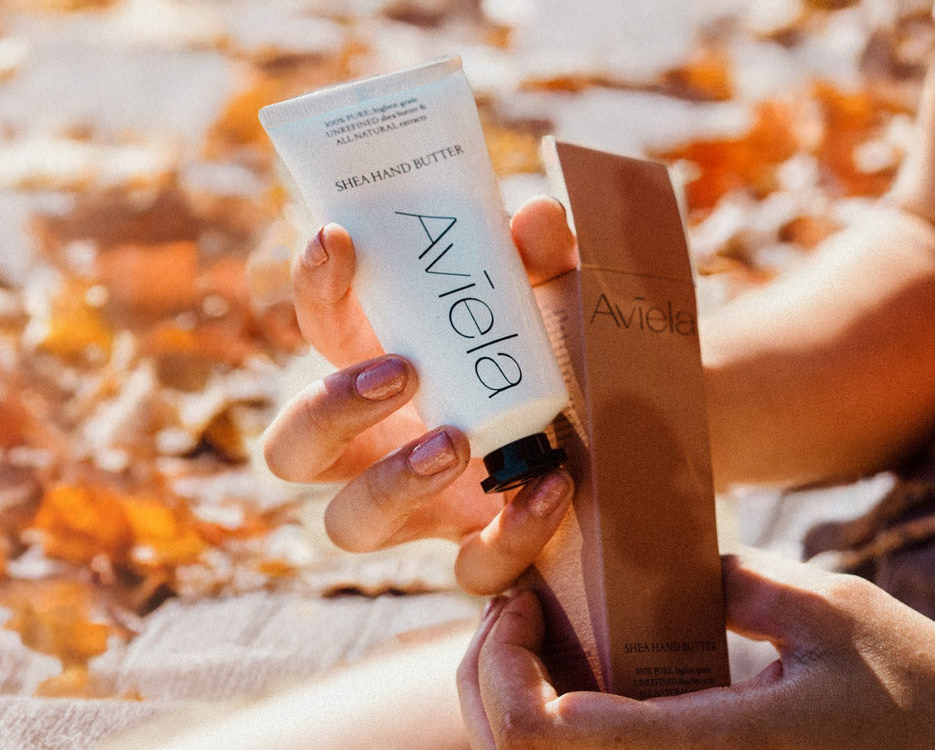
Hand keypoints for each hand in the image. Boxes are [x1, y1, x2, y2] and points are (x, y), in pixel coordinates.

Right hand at [260, 196, 578, 593]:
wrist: (644, 431)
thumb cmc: (568, 353)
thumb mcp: (562, 295)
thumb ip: (548, 259)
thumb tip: (535, 219)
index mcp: (379, 364)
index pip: (320, 326)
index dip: (314, 285)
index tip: (341, 239)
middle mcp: (378, 442)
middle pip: (291, 448)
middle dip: (327, 410)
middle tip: (400, 373)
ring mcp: (422, 506)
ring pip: (349, 524)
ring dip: (388, 485)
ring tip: (451, 444)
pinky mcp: (482, 549)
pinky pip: (471, 567)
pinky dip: (509, 534)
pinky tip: (549, 488)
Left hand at [459, 552, 934, 748]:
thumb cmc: (912, 695)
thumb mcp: (835, 614)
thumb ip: (739, 583)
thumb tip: (659, 564)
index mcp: (710, 749)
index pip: (551, 733)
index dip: (503, 666)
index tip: (523, 603)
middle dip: (486, 676)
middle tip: (512, 610)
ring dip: (504, 704)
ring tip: (527, 638)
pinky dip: (545, 730)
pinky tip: (565, 679)